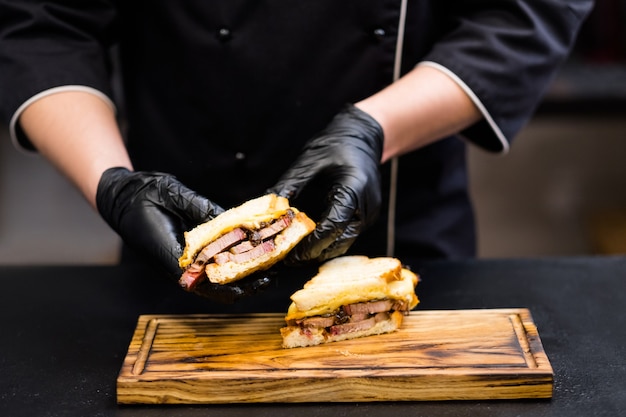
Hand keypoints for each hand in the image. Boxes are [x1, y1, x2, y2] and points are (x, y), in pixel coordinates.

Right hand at [96, 167, 270, 302]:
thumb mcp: (173, 194)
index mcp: (169, 256)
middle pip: (213, 288)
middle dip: (243, 286)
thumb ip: (202, 208)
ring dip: (239, 279)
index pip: (204, 282)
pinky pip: (209, 271)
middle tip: (269, 277)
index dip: (233, 284)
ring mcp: (179, 265)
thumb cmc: (143, 195)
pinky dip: (229, 268)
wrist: (121, 197)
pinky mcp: (184, 259)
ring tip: (266, 271)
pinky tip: (248, 259)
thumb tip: (233, 219)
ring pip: (212, 283)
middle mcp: (174, 267)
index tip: (256, 279)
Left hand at [268, 104, 383, 263]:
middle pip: (340, 242)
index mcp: (354, 189)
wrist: (362, 136)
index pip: (333, 227)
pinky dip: (328, 242)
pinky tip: (309, 242)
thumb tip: (265, 208)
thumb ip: (289, 186)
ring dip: (320, 251)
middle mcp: (366, 206)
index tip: (290, 255)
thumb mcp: (308, 162)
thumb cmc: (336, 144)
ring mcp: (369, 213)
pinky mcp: (366, 216)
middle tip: (287, 260)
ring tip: (294, 255)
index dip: (310, 245)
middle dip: (313, 254)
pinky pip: (346, 236)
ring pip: (344, 243)